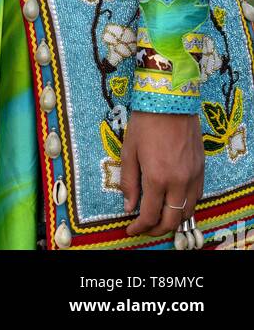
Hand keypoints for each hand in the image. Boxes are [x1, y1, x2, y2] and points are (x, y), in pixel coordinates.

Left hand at [121, 110, 203, 236]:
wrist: (170, 100)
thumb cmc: (145, 122)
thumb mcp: (129, 150)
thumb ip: (129, 181)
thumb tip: (129, 206)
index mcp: (157, 178)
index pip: (150, 215)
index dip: (140, 227)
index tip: (131, 229)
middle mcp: (178, 182)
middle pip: (172, 220)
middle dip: (157, 229)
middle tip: (145, 228)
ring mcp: (193, 176)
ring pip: (187, 211)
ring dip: (174, 220)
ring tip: (160, 218)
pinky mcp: (201, 168)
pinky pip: (197, 196)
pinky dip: (186, 205)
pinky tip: (175, 201)